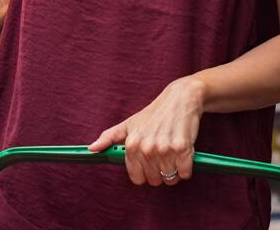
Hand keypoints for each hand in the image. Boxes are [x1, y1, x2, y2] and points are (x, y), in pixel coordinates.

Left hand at [88, 76, 205, 187]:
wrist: (180, 99)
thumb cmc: (154, 114)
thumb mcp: (129, 124)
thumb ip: (109, 137)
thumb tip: (92, 148)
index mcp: (132, 145)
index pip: (137, 178)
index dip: (145, 173)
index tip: (149, 164)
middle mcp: (147, 148)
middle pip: (155, 180)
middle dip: (160, 172)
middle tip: (163, 155)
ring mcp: (165, 149)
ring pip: (170, 178)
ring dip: (174, 169)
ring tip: (173, 152)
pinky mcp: (182, 148)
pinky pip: (185, 172)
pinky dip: (187, 167)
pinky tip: (184, 153)